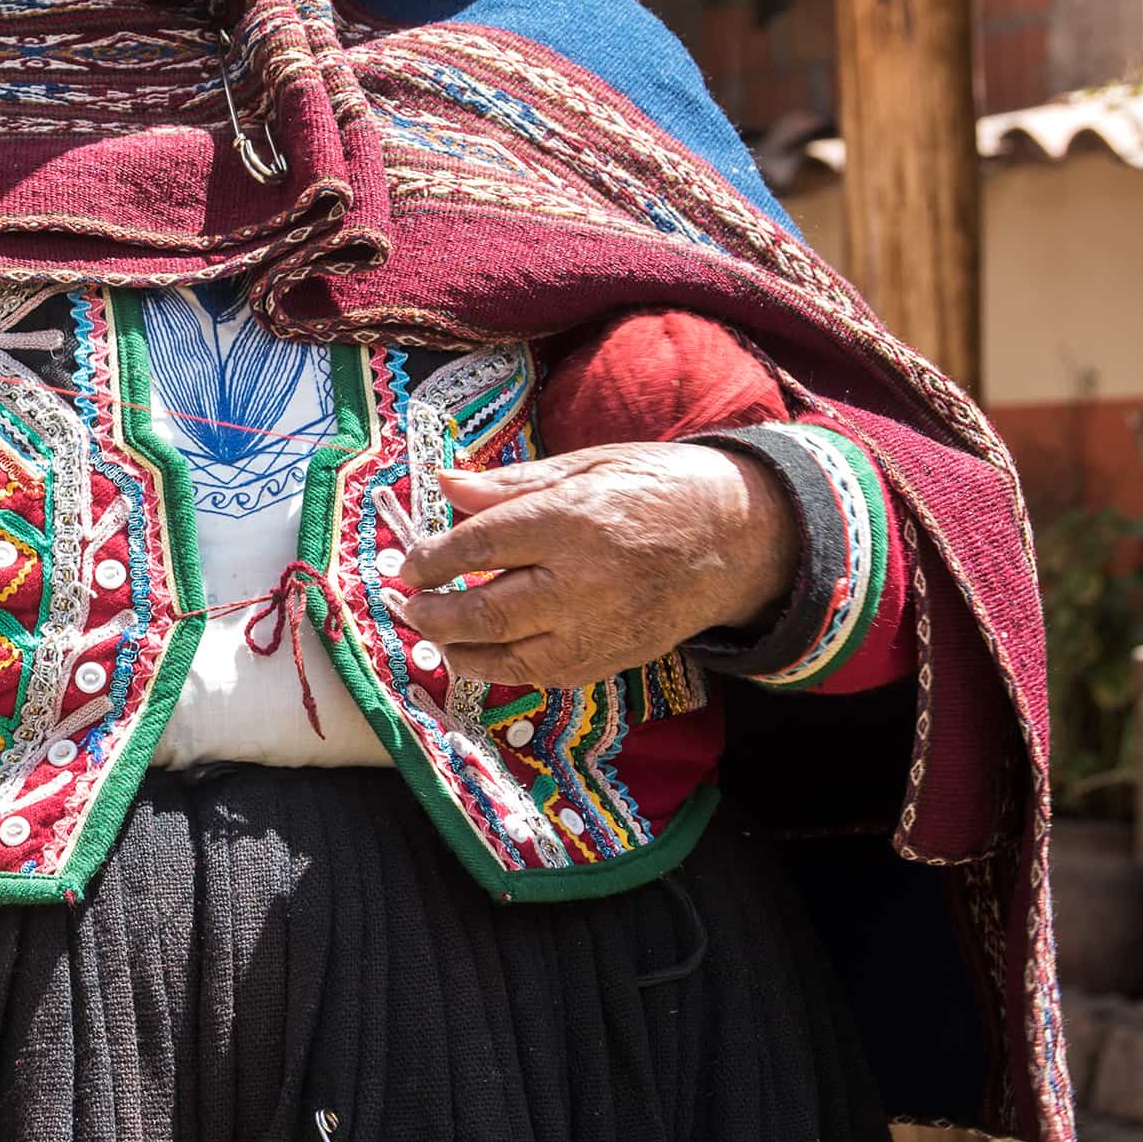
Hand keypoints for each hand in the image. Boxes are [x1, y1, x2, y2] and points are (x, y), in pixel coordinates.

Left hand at [396, 440, 798, 689]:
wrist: (735, 539)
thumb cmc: (656, 489)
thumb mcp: (586, 465)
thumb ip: (511, 484)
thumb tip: (444, 484)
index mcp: (572, 519)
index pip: (479, 545)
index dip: (431, 559)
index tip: (408, 563)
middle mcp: (582, 580)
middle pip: (485, 611)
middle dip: (432, 613)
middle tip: (407, 605)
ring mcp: (599, 627)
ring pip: (508, 655)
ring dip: (458, 649)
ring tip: (433, 633)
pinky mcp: (612, 659)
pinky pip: (543, 676)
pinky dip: (502, 668)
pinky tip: (480, 653)